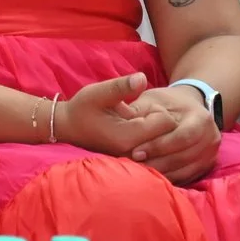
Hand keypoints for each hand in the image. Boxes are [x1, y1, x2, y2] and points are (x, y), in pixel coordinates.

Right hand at [54, 72, 175, 158]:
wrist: (69, 128)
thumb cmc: (82, 108)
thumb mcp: (97, 92)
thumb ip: (121, 86)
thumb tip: (142, 77)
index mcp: (127, 136)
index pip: (166, 122)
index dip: (157, 110)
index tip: (138, 107)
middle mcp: (134, 153)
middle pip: (170, 134)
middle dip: (159, 121)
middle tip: (137, 116)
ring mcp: (135, 161)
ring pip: (166, 144)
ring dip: (157, 132)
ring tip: (137, 125)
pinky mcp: (136, 162)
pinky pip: (159, 152)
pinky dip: (154, 142)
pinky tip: (139, 135)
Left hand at [124, 84, 222, 184]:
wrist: (190, 106)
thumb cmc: (167, 102)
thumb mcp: (153, 99)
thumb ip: (140, 109)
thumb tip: (122, 119)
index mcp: (200, 118)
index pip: (182, 136)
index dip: (158, 146)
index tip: (136, 152)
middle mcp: (211, 136)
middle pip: (185, 156)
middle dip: (158, 162)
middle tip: (136, 165)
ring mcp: (211, 152)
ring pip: (187, 169)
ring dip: (163, 173)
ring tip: (141, 173)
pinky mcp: (207, 164)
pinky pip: (189, 176)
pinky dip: (171, 178)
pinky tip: (154, 178)